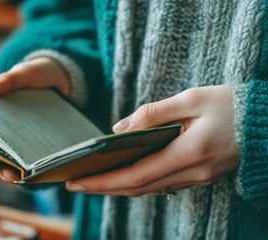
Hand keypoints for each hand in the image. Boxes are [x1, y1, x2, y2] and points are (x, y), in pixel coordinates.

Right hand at [0, 57, 69, 181]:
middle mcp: (6, 131)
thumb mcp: (23, 74)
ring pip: (13, 161)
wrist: (61, 76)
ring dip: (13, 172)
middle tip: (5, 174)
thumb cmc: (36, 73)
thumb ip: (7, 80)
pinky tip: (37, 172)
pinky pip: (35, 157)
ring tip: (18, 176)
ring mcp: (24, 138)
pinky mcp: (41, 141)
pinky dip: (33, 166)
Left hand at [66, 86, 239, 195]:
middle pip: (139, 188)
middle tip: (76, 184)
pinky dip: (139, 182)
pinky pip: (162, 184)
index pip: (136, 175)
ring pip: (149, 189)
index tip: (78, 181)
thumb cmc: (230, 104)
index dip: (104, 180)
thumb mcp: (191, 99)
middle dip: (104, 187)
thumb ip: (153, 113)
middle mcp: (192, 172)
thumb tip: (120, 128)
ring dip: (119, 186)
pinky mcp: (200, 175)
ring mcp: (197, 178)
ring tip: (94, 180)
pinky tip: (124, 174)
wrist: (264, 120)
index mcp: (190, 153)